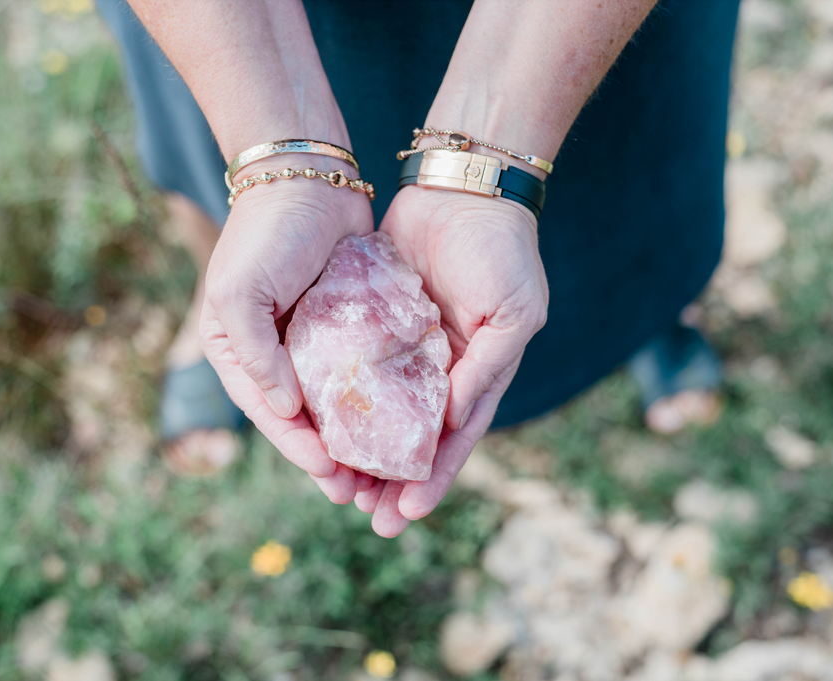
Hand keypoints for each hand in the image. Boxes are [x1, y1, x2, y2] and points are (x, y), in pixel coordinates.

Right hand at [198, 163, 374, 502]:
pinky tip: (400, 423)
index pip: (270, 413)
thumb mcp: (240, 293)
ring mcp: (313, 341)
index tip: (330, 473)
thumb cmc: (266, 234)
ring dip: (356, 439)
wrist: (308, 175)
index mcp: (238, 353)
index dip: (299, 448)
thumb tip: (284, 411)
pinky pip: (363, 371)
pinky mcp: (348, 325)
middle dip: (330, 457)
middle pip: (304, 419)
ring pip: (337, 404)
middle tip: (357, 492)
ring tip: (381, 473)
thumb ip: (256, 355)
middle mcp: (274, 353)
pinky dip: (377, 400)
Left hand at [357, 186, 548, 536]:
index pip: (453, 438)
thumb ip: (486, 367)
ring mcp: (406, 344)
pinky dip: (342, 394)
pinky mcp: (376, 317)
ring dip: (361, 447)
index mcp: (477, 373)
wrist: (465, 187)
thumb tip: (452, 421)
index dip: (433, 477)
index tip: (408, 512)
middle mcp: (440, 367)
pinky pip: (355, 363)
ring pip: (378, 408)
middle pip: (411, 435)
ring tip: (336, 483)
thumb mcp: (513, 313)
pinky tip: (319, 421)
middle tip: (366, 514)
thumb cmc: (502, 251)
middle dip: (390, 477)